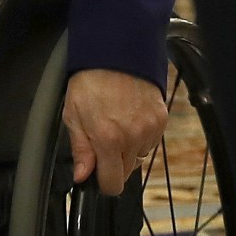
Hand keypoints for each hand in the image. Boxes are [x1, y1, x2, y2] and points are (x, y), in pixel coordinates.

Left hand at [63, 68, 167, 195]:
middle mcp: (133, 138)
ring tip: (116, 125)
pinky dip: (140, 137)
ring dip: (128, 150)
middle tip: (102, 143)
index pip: (113, 184)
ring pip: (139, 158)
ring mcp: (150, 129)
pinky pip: (151, 142)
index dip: (102, 183)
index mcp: (108, 139)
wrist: (117, 51)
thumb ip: (80, 150)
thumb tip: (82, 176)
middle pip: (126, 173)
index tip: (96, 174)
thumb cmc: (91, 80)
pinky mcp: (161, 119)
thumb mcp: (73, 115)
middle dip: (113, 164)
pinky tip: (129, 119)